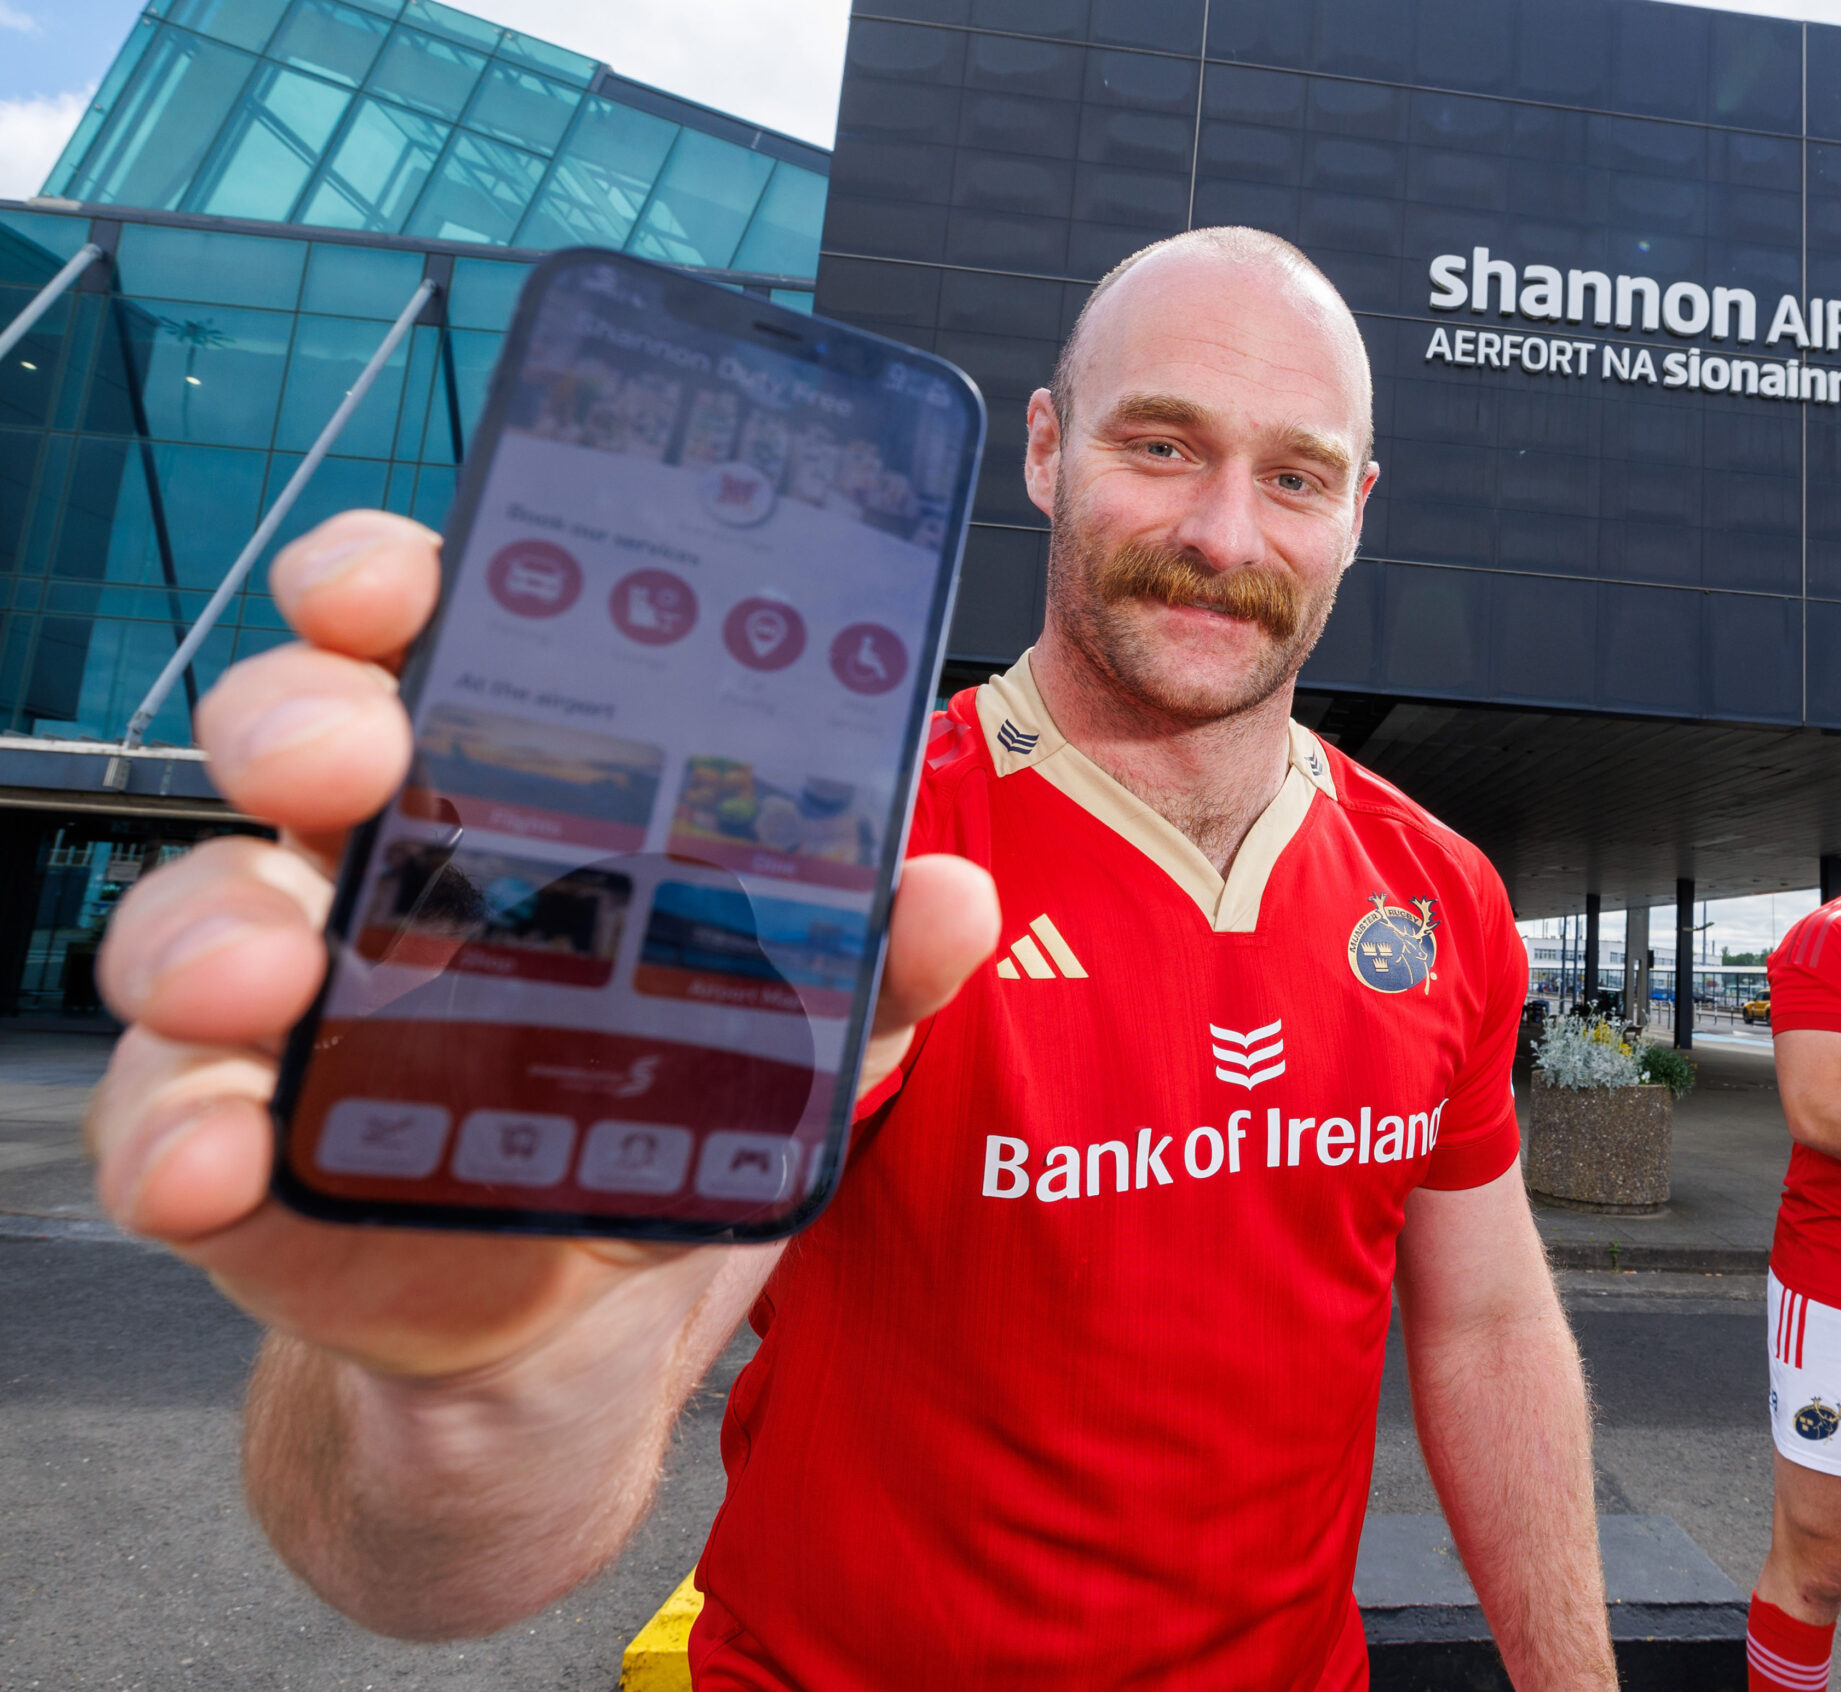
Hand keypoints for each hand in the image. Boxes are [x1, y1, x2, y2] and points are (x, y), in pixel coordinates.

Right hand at [87, 510, 999, 1380]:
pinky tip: (221, 1157)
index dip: (388, 578)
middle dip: (301, 718)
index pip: (422, 630)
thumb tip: (957, 893)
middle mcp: (372, 860)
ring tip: (274, 975)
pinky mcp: (233, 1139)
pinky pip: (162, 1114)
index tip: (400, 580)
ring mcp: (289, 995)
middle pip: (292, 732)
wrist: (583, 1307)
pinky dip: (173, 1132)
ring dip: (214, 925)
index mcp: (499, 784)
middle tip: (352, 757)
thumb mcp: (799, 1030)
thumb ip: (872, 961)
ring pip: (196, 910)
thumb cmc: (670, 1106)